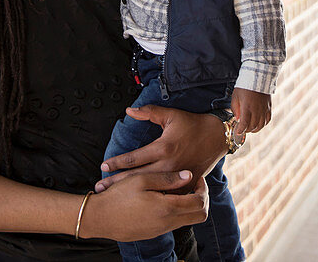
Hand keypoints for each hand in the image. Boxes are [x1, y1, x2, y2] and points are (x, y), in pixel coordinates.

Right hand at [81, 172, 208, 241]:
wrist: (99, 218)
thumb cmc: (118, 196)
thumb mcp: (141, 179)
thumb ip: (167, 178)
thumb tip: (189, 175)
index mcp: (167, 207)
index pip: (199, 202)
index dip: (203, 188)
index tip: (196, 177)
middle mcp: (168, 223)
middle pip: (200, 215)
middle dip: (202, 199)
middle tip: (194, 185)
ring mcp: (161, 230)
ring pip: (188, 220)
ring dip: (189, 205)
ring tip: (177, 189)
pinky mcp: (153, 233)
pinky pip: (174, 223)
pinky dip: (177, 212)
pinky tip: (164, 199)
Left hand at [95, 106, 224, 191]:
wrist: (218, 136)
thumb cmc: (193, 124)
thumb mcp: (171, 115)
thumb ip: (149, 112)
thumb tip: (129, 111)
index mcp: (163, 147)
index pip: (134, 158)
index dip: (117, 162)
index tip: (103, 166)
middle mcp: (169, 164)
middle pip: (137, 177)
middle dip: (117, 183)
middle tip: (100, 188)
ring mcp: (178, 176)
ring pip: (151, 189)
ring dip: (133, 192)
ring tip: (115, 198)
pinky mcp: (186, 184)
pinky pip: (168, 195)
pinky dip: (155, 199)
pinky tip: (142, 206)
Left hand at [231, 88, 270, 134]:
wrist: (258, 76)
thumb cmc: (244, 86)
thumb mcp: (235, 96)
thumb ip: (235, 109)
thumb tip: (238, 119)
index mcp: (247, 107)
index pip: (244, 124)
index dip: (241, 130)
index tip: (238, 132)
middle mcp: (257, 110)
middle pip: (253, 126)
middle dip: (246, 130)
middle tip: (242, 129)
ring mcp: (264, 109)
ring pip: (261, 125)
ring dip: (255, 129)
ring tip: (250, 128)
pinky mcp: (269, 107)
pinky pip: (267, 120)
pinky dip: (263, 124)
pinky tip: (258, 123)